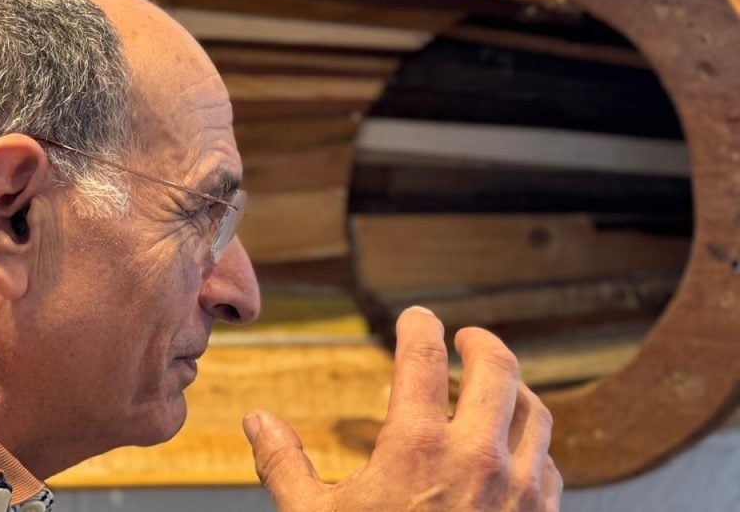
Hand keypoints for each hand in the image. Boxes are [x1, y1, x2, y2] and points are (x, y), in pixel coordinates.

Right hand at [244, 306, 561, 510]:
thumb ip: (284, 465)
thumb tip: (258, 421)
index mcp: (416, 448)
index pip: (423, 358)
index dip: (418, 326)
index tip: (415, 316)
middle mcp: (477, 459)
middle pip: (498, 369)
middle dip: (481, 343)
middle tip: (468, 336)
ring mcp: (519, 491)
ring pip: (535, 413)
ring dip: (514, 390)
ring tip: (495, 386)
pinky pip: (549, 464)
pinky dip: (532, 444)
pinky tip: (513, 449)